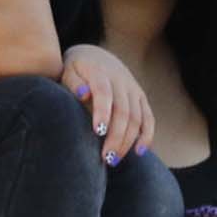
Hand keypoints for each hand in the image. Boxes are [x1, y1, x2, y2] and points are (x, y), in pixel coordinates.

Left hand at [59, 45, 155, 164]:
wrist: (95, 56)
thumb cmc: (75, 70)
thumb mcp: (67, 71)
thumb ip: (73, 83)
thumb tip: (84, 94)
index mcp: (100, 72)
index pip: (104, 93)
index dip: (103, 112)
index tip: (98, 132)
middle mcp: (120, 80)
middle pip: (123, 111)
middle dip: (116, 136)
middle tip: (107, 158)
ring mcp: (133, 89)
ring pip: (137, 118)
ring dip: (128, 141)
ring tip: (115, 160)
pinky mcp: (141, 97)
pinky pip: (149, 118)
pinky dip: (146, 136)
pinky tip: (139, 152)